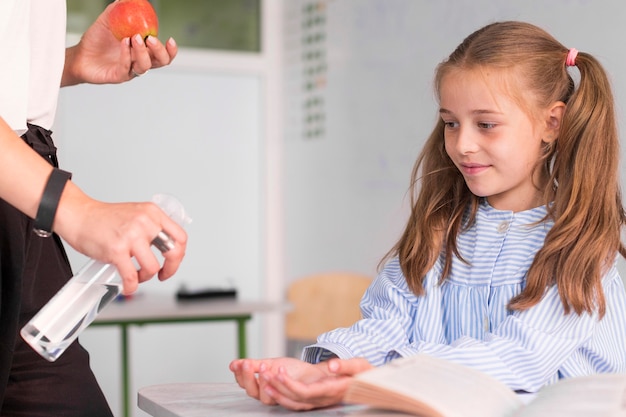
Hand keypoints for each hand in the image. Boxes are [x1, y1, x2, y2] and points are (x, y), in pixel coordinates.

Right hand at [55, 185, 186, 293]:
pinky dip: (131, 286)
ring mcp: (131, 236)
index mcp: (152, 212)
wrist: (78, 215)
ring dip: (145, 277)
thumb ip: (151, 227)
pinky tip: (128, 286)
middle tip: (163, 274)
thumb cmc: (103, 218)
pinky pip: (131, 276)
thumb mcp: (135, 214)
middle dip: (171, 268)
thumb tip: (166, 247)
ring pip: (152, 267)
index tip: (173, 261)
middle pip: (173, 251)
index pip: (180, 236)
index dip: (180, 253)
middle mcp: (145, 222)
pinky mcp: (117, 250)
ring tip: (137, 276)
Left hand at [62, 2, 177, 85]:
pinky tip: (123, 43)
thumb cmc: (95, 41)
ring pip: (145, 66)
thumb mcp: (107, 21)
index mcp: (142, 51)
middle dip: (159, 51)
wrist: (79, 55)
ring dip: (142, 52)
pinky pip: (127, 67)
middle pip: (160, 62)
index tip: (170, 39)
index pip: (163, 54)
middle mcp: (139, 62)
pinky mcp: (119, 76)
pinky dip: (127, 54)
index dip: (171, 50)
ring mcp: (130, 70)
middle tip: (150, 38)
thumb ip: (117, 10)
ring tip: (134, 38)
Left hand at [229, 357, 372, 410]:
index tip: (279, 372)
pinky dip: (280, 395)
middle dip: (278, 387)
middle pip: (295, 398)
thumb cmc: (363, 375)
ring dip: (276, 392)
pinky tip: (270, 385)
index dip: (291, 385)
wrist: (365, 384)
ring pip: (292, 403)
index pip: (307, 392)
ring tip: (263, 379)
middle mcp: (322, 399)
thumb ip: (347, 366)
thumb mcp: (359, 366)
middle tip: (264, 372)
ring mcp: (317, 401)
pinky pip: (294, 402)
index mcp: (331, 391)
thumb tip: (334, 366)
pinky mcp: (313, 400)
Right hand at [230, 357, 324, 405]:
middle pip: (253, 393)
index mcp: (262, 389)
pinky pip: (288, 392)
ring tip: (265, 365)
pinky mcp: (299, 396)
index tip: (239, 363)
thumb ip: (253, 365)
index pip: (245, 385)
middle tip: (249, 364)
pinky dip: (282, 382)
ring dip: (264, 381)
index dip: (240, 375)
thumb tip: (233, 364)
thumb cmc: (293, 372)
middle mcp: (271, 397)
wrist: (315, 373)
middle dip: (249, 378)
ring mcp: (284, 398)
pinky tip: (279, 370)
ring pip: (267, 397)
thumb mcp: (270, 364)